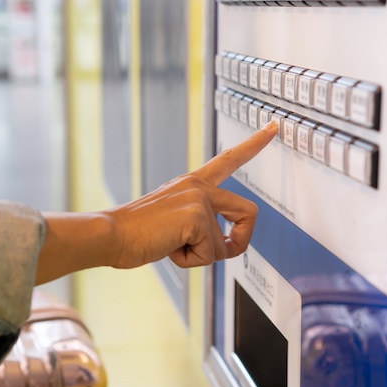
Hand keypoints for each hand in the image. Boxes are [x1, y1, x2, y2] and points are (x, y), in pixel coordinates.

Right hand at [107, 121, 277, 268]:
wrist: (112, 235)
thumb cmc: (136, 233)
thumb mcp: (173, 223)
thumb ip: (197, 226)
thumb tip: (220, 246)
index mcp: (192, 183)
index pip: (229, 159)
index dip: (254, 144)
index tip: (274, 125)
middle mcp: (199, 186)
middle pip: (249, 213)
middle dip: (239, 241)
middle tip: (219, 250)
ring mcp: (199, 199)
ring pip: (223, 245)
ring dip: (200, 256)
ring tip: (171, 246)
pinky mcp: (197, 216)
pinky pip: (210, 254)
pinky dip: (190, 261)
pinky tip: (168, 248)